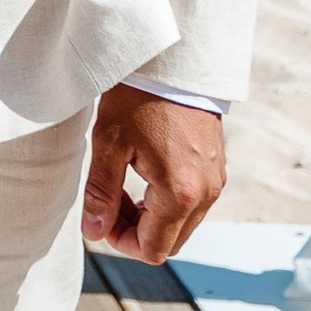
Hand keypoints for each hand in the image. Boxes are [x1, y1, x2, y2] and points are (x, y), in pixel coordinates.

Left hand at [81, 85, 224, 262]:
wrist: (174, 60)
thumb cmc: (138, 97)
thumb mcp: (109, 143)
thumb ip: (101, 194)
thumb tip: (93, 232)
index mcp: (181, 194)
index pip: (153, 250)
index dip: (120, 242)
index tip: (100, 217)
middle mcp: (206, 193)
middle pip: (170, 242)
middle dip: (135, 231)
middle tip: (109, 201)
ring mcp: (215, 181)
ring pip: (182, 224)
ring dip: (151, 217)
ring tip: (124, 185)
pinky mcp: (216, 167)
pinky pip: (193, 203)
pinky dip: (167, 201)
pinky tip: (144, 173)